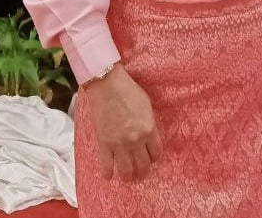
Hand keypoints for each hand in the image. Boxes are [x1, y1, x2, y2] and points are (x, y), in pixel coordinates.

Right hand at [85, 62, 162, 179]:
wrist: (107, 84)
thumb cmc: (127, 90)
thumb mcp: (146, 105)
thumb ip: (149, 122)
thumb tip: (149, 134)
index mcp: (149, 129)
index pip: (156, 153)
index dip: (154, 157)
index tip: (151, 157)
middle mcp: (136, 140)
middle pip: (143, 165)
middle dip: (143, 170)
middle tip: (140, 170)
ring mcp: (119, 144)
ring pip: (126, 171)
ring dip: (128, 176)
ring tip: (127, 176)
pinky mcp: (104, 144)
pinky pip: (107, 166)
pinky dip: (108, 173)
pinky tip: (109, 175)